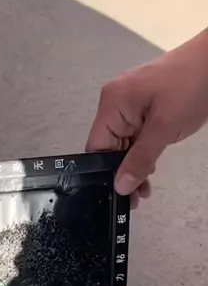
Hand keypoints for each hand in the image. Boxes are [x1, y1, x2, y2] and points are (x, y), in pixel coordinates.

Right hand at [86, 29, 207, 205]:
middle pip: (108, 148)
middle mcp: (115, 103)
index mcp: (113, 103)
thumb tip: (121, 186)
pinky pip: (135, 137)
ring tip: (145, 190)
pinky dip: (142, 154)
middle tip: (135, 198)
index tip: (118, 194)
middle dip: (121, 173)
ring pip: (122, 145)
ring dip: (133, 166)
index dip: (105, 172)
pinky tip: (150, 170)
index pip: (96, 147)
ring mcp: (130, 105)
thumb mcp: (164, 128)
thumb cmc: (189, 86)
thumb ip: (140, 159)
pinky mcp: (144, 107)